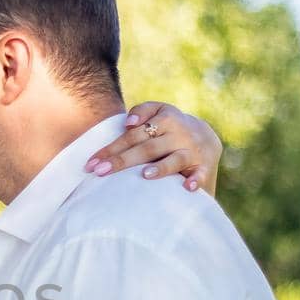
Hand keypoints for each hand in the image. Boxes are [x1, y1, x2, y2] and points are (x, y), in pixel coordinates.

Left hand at [85, 102, 222, 194]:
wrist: (207, 138)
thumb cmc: (170, 128)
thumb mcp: (158, 111)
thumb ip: (142, 112)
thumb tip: (128, 124)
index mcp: (164, 119)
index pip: (133, 135)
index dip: (112, 149)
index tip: (92, 164)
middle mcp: (178, 134)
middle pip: (148, 148)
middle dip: (123, 160)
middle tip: (101, 172)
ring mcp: (192, 151)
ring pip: (175, 159)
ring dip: (161, 167)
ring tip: (145, 175)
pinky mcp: (204, 167)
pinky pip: (201, 174)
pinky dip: (195, 180)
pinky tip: (187, 187)